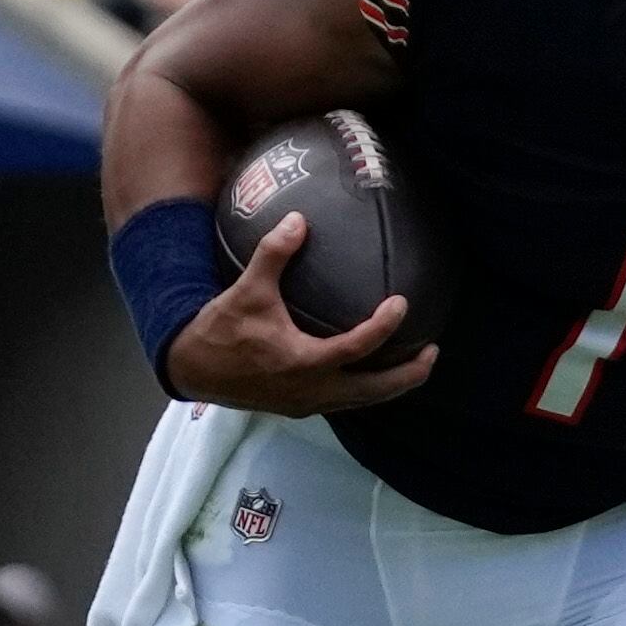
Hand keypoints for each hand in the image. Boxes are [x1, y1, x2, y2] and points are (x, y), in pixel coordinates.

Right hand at [163, 211, 436, 414]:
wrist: (193, 369)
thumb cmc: (221, 330)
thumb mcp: (246, 290)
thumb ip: (273, 254)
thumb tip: (299, 219)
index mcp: (303, 363)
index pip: (357, 347)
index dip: (384, 326)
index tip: (402, 302)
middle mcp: (312, 390)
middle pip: (375, 391)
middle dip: (408, 374)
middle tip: (432, 351)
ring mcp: (308, 403)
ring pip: (363, 401)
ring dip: (392, 385)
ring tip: (417, 364)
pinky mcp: (301, 406)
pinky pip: (347, 401)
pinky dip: (368, 389)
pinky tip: (376, 370)